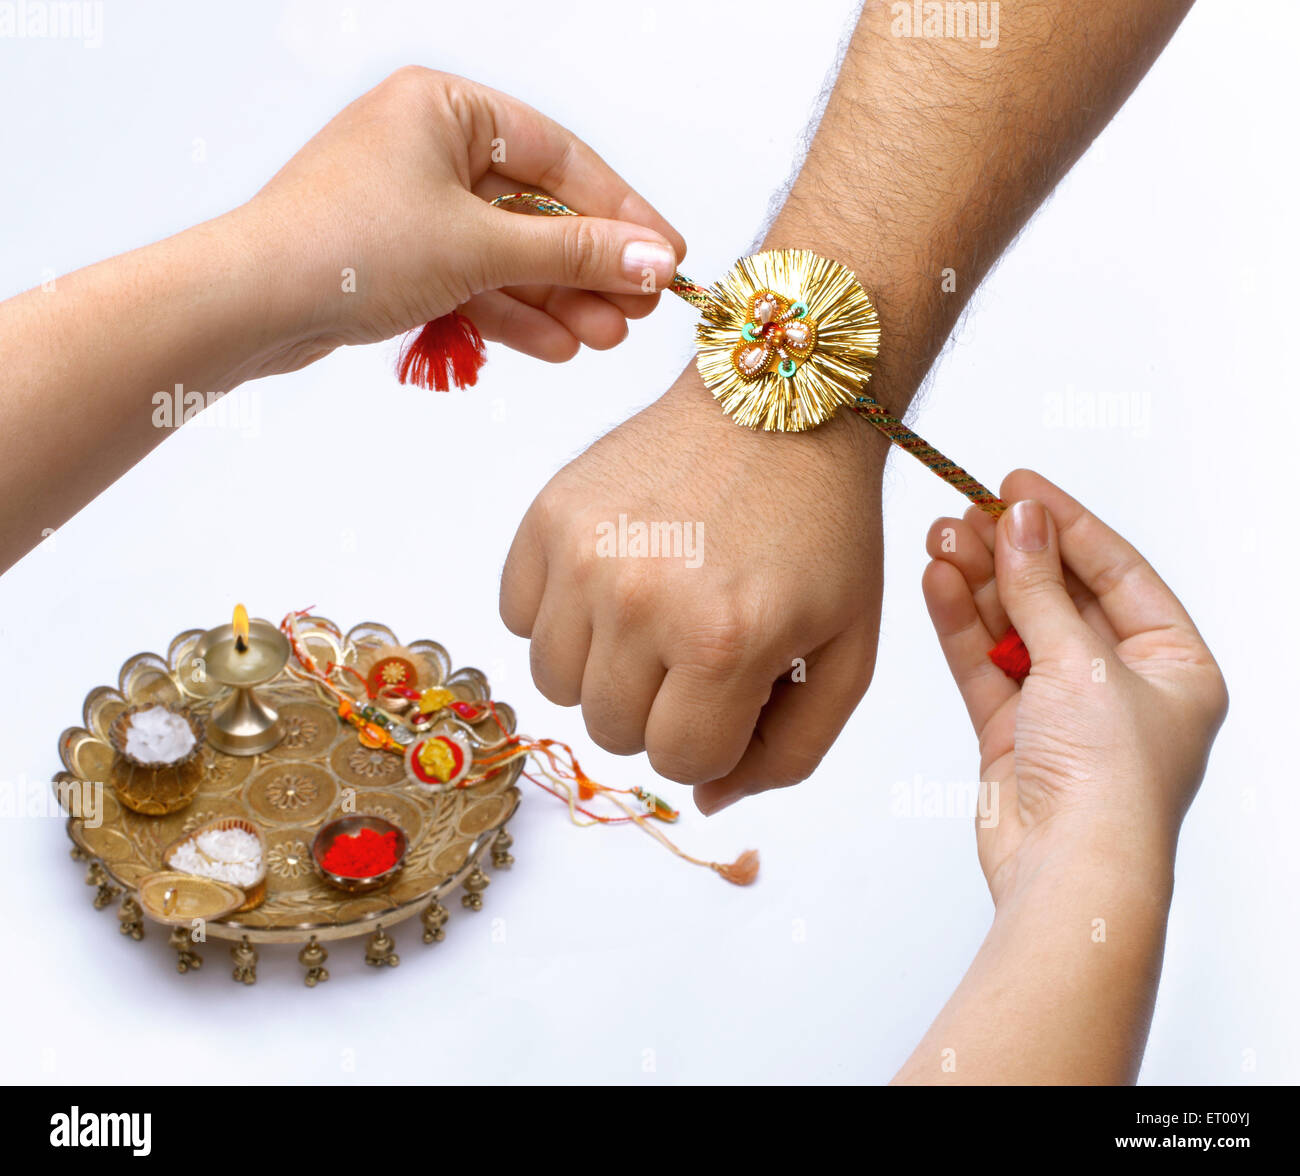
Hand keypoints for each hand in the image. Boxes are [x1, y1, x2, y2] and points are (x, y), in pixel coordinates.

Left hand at [239, 66, 685, 374]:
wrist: (250, 305)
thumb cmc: (346, 245)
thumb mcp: (480, 246)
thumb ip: (574, 254)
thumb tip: (652, 261)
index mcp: (446, 108)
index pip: (560, 158)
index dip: (621, 213)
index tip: (666, 257)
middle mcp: (429, 148)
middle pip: (537, 211)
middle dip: (589, 268)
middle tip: (638, 311)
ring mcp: (413, 206)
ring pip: (508, 254)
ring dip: (558, 299)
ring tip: (605, 337)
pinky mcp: (399, 257)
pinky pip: (473, 280)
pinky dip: (512, 313)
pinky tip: (557, 344)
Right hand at [499, 366, 888, 811]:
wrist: (776, 402)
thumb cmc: (822, 530)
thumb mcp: (847, 652)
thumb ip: (791, 751)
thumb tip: (707, 804)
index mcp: (724, 641)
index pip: (681, 763)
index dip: (716, 737)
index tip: (739, 687)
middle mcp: (640, 600)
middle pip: (611, 732)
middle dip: (661, 708)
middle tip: (698, 648)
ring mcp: (582, 554)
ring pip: (555, 685)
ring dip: (604, 668)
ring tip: (655, 612)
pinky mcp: (545, 515)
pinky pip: (516, 617)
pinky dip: (558, 615)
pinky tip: (613, 577)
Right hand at [922, 469, 1228, 904]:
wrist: (1068, 871)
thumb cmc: (1110, 782)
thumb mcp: (1082, 662)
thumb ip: (1039, 587)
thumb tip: (1019, 521)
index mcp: (1176, 666)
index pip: (1118, 573)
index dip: (1067, 524)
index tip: (1018, 485)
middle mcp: (1122, 685)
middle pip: (1059, 597)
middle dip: (1012, 554)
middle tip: (966, 511)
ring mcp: (1064, 709)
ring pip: (1014, 627)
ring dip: (979, 582)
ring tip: (941, 537)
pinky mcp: (1013, 734)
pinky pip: (984, 664)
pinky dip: (961, 625)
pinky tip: (937, 581)